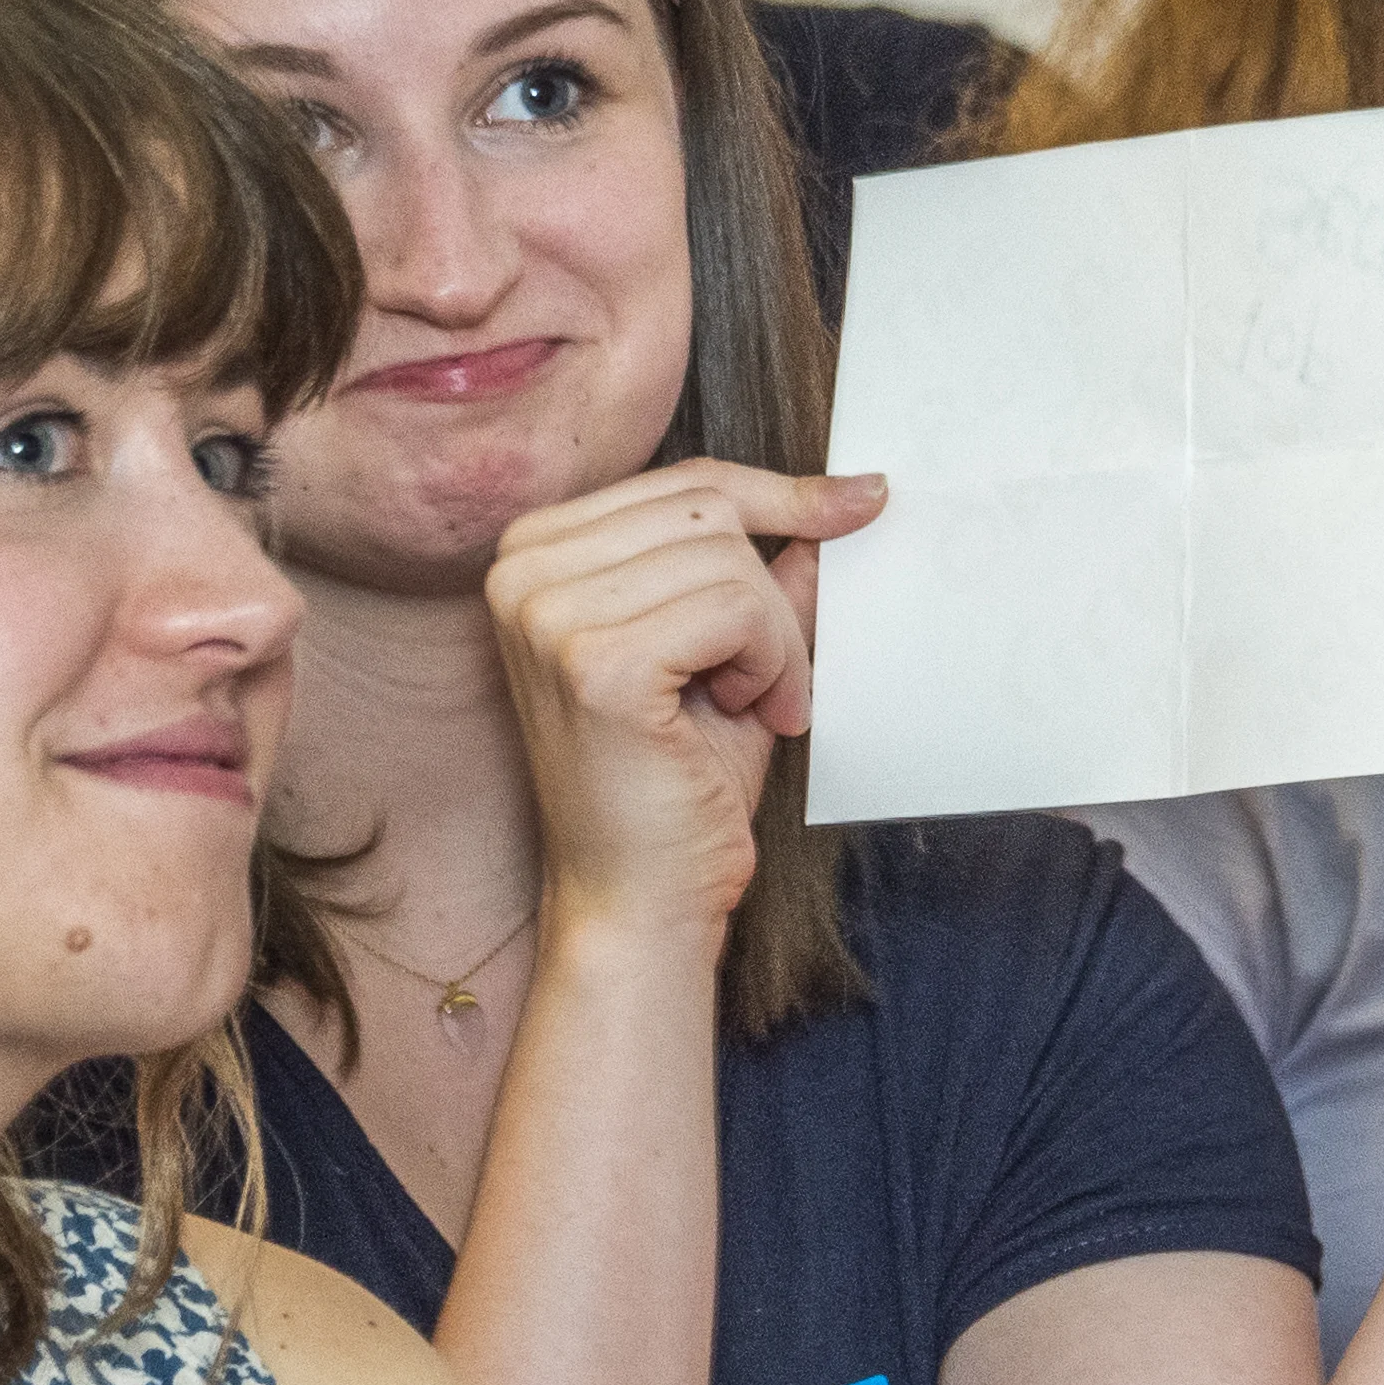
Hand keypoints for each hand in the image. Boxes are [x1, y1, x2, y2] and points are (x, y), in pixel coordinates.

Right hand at [479, 463, 886, 952]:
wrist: (636, 900)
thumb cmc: (672, 789)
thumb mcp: (722, 654)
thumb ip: (759, 576)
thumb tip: (837, 502)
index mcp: (533, 555)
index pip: (684, 484)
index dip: (781, 495)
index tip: (862, 500)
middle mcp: (521, 573)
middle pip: (709, 513)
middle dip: (771, 598)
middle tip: (772, 683)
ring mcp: (548, 615)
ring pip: (729, 559)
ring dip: (776, 642)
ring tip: (754, 707)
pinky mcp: (595, 663)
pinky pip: (736, 608)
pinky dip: (771, 663)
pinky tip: (750, 714)